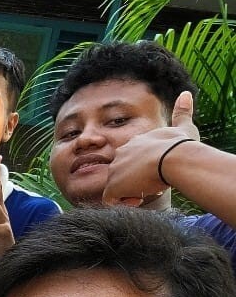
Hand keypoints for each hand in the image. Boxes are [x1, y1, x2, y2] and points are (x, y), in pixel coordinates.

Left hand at [103, 90, 198, 206]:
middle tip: (153, 183)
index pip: (132, 159)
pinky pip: (110, 200)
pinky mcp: (113, 185)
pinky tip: (138, 199)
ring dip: (131, 192)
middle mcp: (121, 154)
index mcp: (135, 142)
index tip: (156, 173)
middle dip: (136, 182)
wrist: (173, 158)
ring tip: (147, 190)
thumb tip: (185, 94)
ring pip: (117, 186)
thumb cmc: (181, 146)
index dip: (142, 170)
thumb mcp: (183, 128)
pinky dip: (123, 202)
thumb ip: (182, 113)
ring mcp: (115, 169)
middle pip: (123, 173)